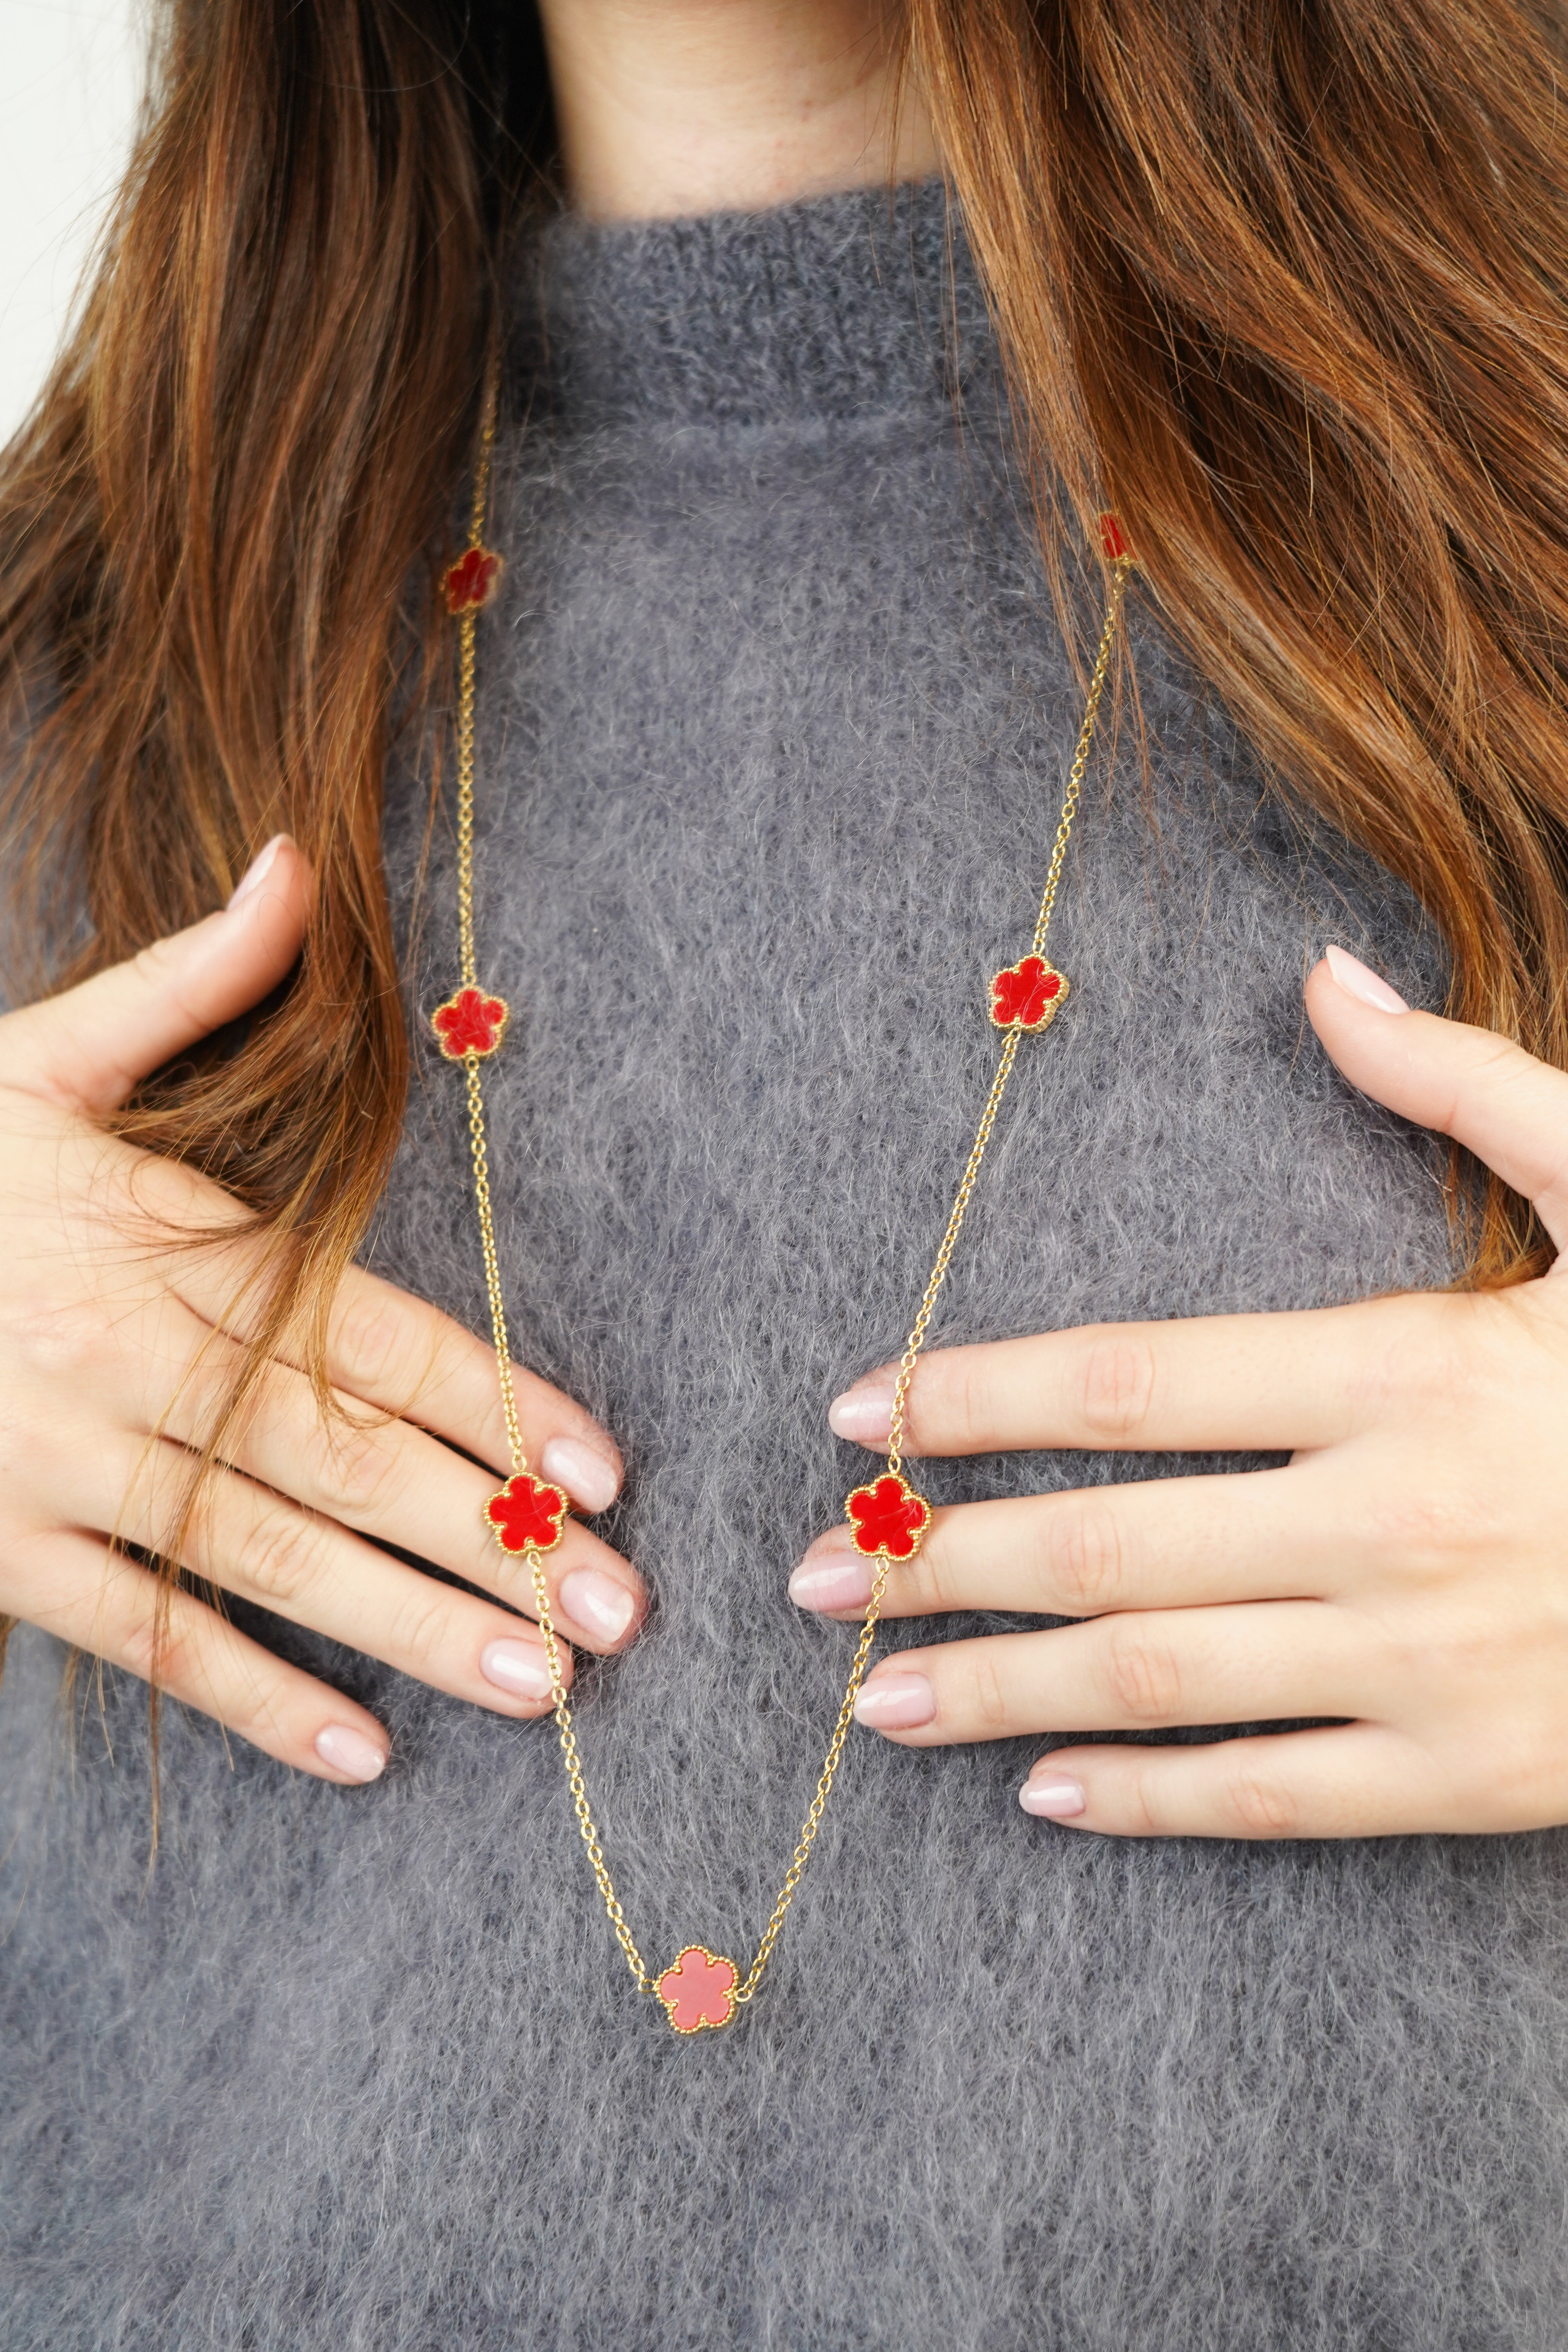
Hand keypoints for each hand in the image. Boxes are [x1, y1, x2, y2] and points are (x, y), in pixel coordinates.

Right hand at [0, 838, 642, 1783]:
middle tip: (615, 1614)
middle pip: (344, 1462)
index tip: (601, 1472)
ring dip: (407, 1630)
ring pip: (265, 1563)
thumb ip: (188, 980)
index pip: (370, 1335)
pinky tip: (359, 1753)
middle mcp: (130, 1365)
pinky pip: (146, 1639)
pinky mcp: (4, 1552)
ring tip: (537, 1688)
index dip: (494, 1403)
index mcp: (170, 1245)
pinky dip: (250, 1697)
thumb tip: (294, 868)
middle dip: (488, 1540)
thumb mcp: (40, 1050)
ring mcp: (62, 1471)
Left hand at [794, 945, 1567, 1837]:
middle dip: (936, 1561)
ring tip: (870, 1697)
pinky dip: (1143, 1799)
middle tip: (810, 1580)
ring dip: (993, 1691)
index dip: (971, 1398)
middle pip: (1105, 1544)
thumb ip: (1466, 1083)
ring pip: (1157, 1684)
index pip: (1127, 1382)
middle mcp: (1390, 1525)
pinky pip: (1268, 1797)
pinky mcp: (1472, 1779)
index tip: (858, 1415)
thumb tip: (1322, 974)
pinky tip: (1036, 1789)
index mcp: (1409, 1371)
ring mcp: (1427, 1667)